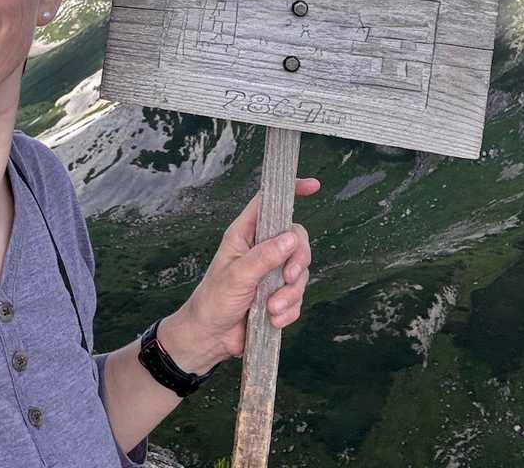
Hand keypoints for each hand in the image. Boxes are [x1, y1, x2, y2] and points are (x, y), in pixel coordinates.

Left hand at [160, 177, 319, 372]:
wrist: (211, 338)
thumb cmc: (214, 300)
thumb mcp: (237, 276)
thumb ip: (264, 256)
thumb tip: (291, 237)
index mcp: (245, 234)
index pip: (268, 202)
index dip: (290, 191)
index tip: (312, 186)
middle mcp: (261, 249)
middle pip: (296, 239)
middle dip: (298, 261)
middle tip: (287, 278)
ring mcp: (271, 272)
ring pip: (300, 271)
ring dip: (290, 294)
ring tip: (271, 309)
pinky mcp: (278, 294)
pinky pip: (297, 296)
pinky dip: (289, 309)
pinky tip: (273, 320)